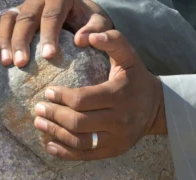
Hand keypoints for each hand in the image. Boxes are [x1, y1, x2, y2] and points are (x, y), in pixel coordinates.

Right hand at [0, 0, 112, 66]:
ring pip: (8, 19)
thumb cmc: (89, 20)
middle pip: (26, 17)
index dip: (48, 34)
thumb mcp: (98, 22)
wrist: (78, 12)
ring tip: (6, 63)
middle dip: (21, 41)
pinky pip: (1, 26)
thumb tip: (81, 41)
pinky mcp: (16, 15)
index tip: (48, 56)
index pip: (51, 15)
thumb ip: (94, 29)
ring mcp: (24, 6)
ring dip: (4, 41)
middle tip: (21, 64)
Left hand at [34, 30, 166, 160]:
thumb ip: (111, 41)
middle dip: (54, 115)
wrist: (157, 107)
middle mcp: (119, 120)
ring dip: (55, 133)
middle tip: (38, 109)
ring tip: (40, 123)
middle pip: (78, 122)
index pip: (82, 100)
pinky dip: (65, 153)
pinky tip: (50, 145)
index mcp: (119, 95)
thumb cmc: (136, 79)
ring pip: (80, 141)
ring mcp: (117, 138)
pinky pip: (86, 155)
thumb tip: (86, 36)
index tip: (47, 92)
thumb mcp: (129, 56)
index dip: (61, 97)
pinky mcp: (115, 150)